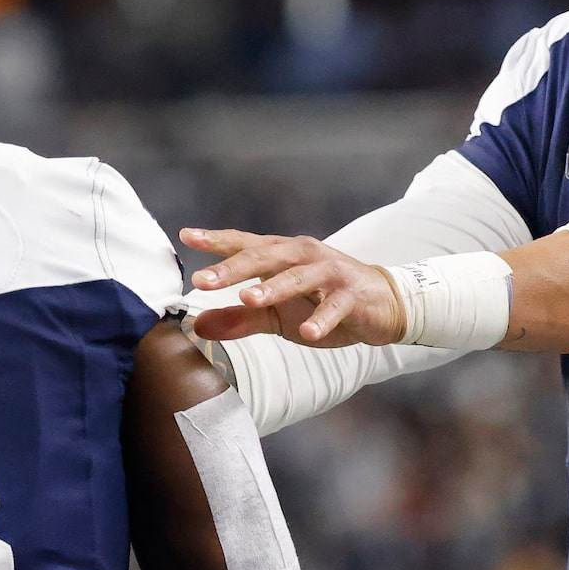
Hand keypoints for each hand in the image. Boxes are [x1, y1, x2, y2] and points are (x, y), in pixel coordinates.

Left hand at [181, 228, 405, 347]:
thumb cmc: (323, 303)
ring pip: (298, 277)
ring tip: (248, 299)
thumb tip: (198, 327)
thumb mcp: (277, 315)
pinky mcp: (352, 295)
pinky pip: (335, 307)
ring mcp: (329, 274)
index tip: (186, 237)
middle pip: (264, 257)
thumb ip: (240, 319)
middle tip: (203, 280)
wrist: (381, 304)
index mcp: (281, 256)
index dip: (216, 240)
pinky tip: (309, 332)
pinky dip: (322, 319)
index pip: (244, 245)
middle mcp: (302, 256)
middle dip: (232, 268)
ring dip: (273, 288)